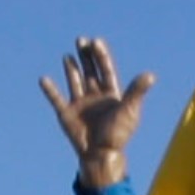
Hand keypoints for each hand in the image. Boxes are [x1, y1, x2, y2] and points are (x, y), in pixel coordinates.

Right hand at [39, 37, 155, 187]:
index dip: (101, 55)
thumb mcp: (129, 110)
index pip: (106, 69)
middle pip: (90, 71)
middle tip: (81, 39)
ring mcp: (80, 104)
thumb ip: (137, 92)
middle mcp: (95, 96)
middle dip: (86, 56)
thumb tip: (151, 75)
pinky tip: (44, 79)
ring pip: (75, 81)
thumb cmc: (118, 135)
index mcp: (110, 94)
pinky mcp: (66, 114)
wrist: (101, 155)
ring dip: (71, 69)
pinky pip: (56, 99)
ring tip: (68, 56)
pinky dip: (50, 90)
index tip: (96, 41)